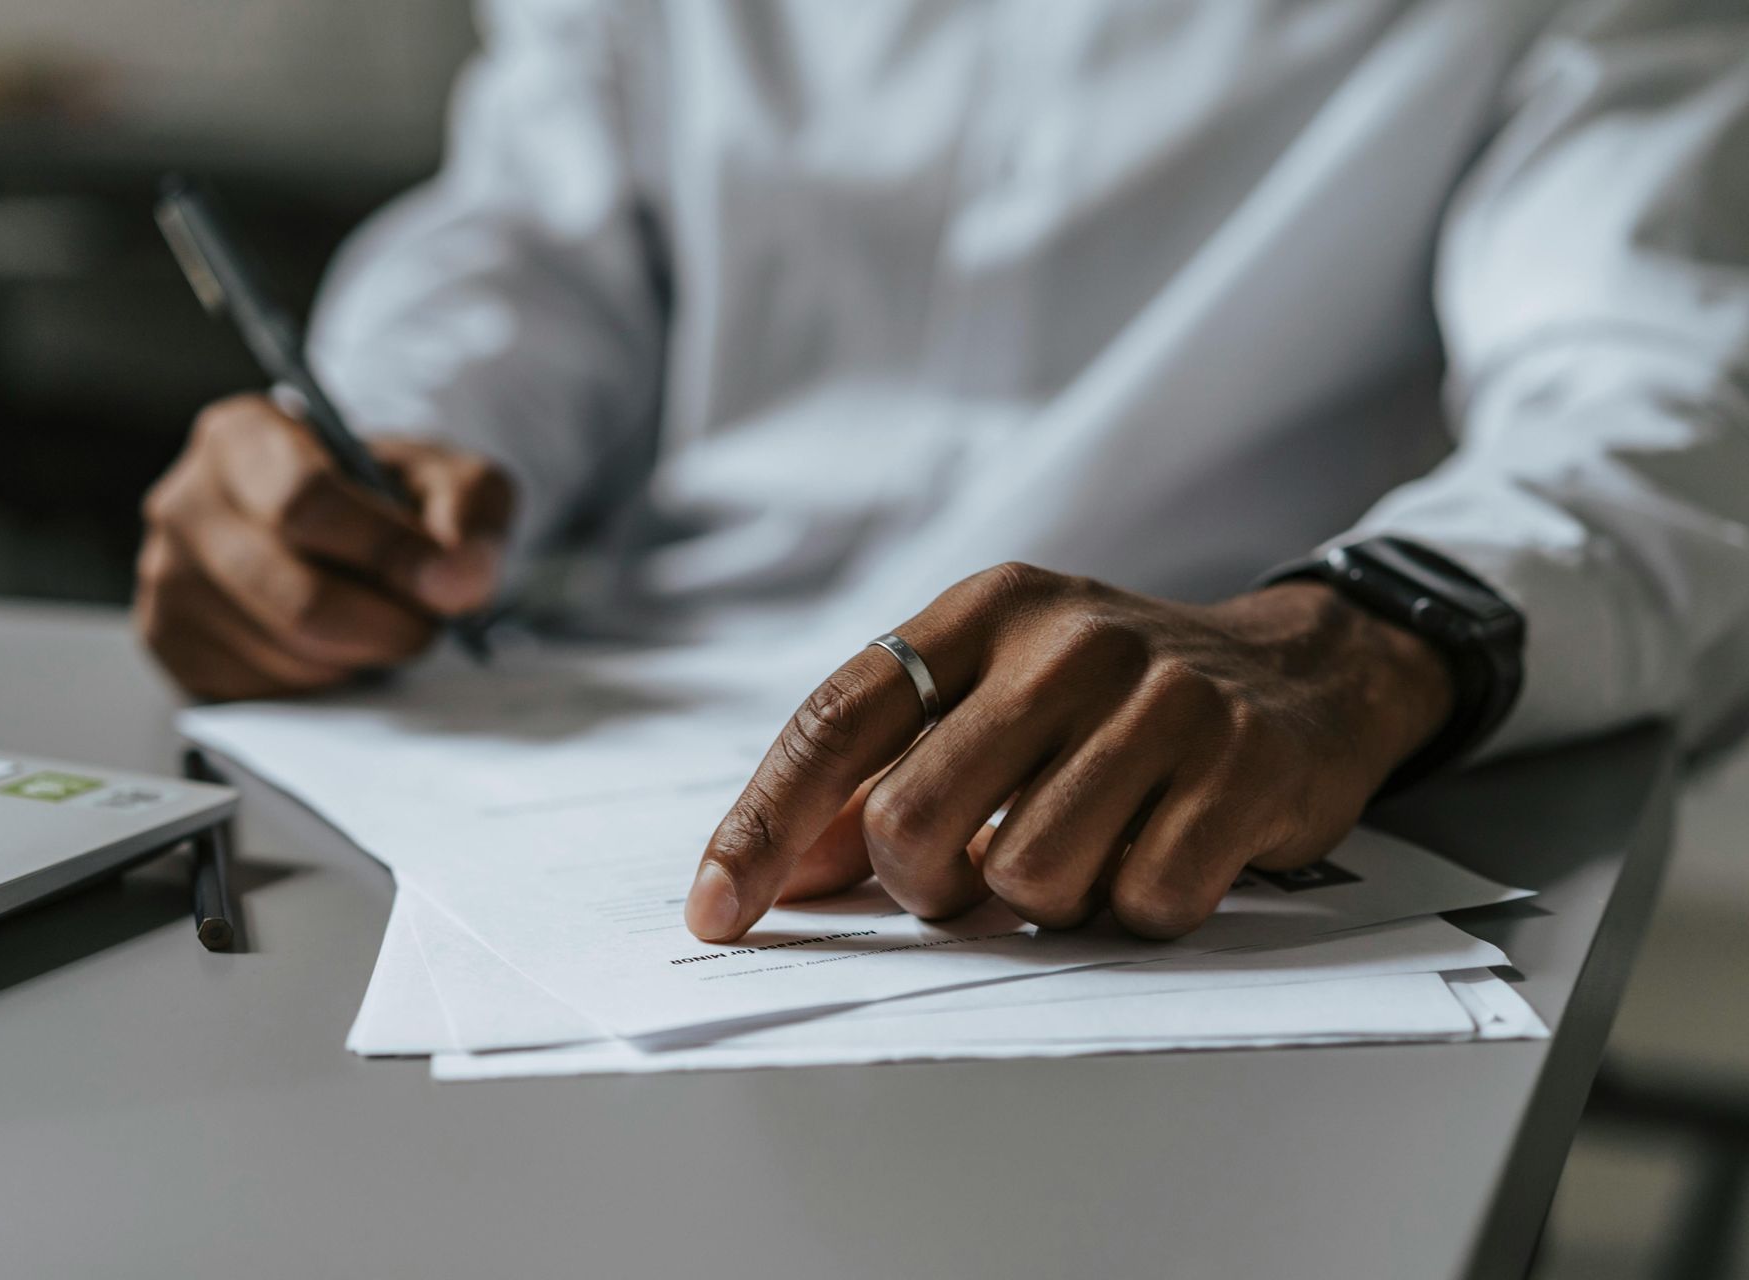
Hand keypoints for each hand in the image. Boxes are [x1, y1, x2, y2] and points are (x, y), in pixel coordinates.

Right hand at [135, 394, 513, 698]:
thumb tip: (457, 581)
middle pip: (301, 599)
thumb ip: (470, 511)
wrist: (341, 529)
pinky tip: (330, 647)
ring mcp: (166, 580)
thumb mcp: (449, 479)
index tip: (447, 585)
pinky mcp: (172, 647)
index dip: (389, 555)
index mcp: (242, 436)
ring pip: (287, 655)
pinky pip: (262, 692)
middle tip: (424, 622)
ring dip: (358, 656)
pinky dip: (318, 684)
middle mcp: (184, 503)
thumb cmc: (385, 497)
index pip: (307, 503)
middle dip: (386, 625)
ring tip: (376, 621)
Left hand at [685, 563, 1452, 941]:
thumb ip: (885, 771)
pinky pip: (1140, 902)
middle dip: (924, 884)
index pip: (839, 721)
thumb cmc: (1111, 702)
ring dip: (1044, 899)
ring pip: (1025, 877)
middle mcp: (1066, 641)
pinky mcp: (1242, 767)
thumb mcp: (994, 697)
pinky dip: (1136, 909)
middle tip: (968, 880)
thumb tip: (777, 874)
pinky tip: (1161, 852)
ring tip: (1088, 850)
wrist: (1301, 671)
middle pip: (912, 819)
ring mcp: (1161, 700)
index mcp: (983, 611)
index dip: (764, 824)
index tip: (718, 911)